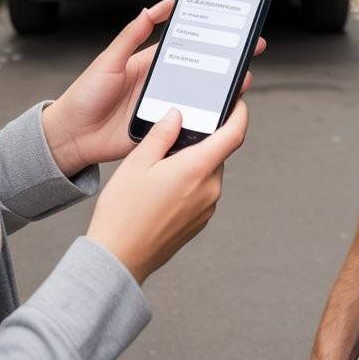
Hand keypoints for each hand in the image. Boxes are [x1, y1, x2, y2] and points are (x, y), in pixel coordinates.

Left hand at [42, 0, 265, 176]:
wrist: (71, 137)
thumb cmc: (84, 96)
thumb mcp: (108, 59)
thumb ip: (131, 36)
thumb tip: (152, 9)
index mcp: (149, 63)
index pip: (184, 44)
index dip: (206, 33)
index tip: (227, 22)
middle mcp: (160, 84)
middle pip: (200, 70)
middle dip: (226, 60)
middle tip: (250, 50)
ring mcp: (163, 107)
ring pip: (199, 98)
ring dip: (221, 91)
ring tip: (242, 80)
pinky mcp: (161, 131)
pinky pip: (188, 125)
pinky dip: (206, 121)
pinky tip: (222, 114)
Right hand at [87, 99, 248, 283]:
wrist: (118, 258)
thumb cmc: (124, 212)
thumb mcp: (137, 162)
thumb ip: (162, 134)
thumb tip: (177, 115)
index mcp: (197, 169)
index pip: (234, 134)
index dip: (239, 113)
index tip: (237, 101)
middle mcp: (209, 189)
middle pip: (218, 152)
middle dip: (202, 140)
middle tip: (175, 136)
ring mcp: (206, 208)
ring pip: (208, 172)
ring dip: (194, 162)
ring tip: (160, 166)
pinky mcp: (199, 222)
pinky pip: (202, 191)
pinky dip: (190, 182)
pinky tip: (162, 187)